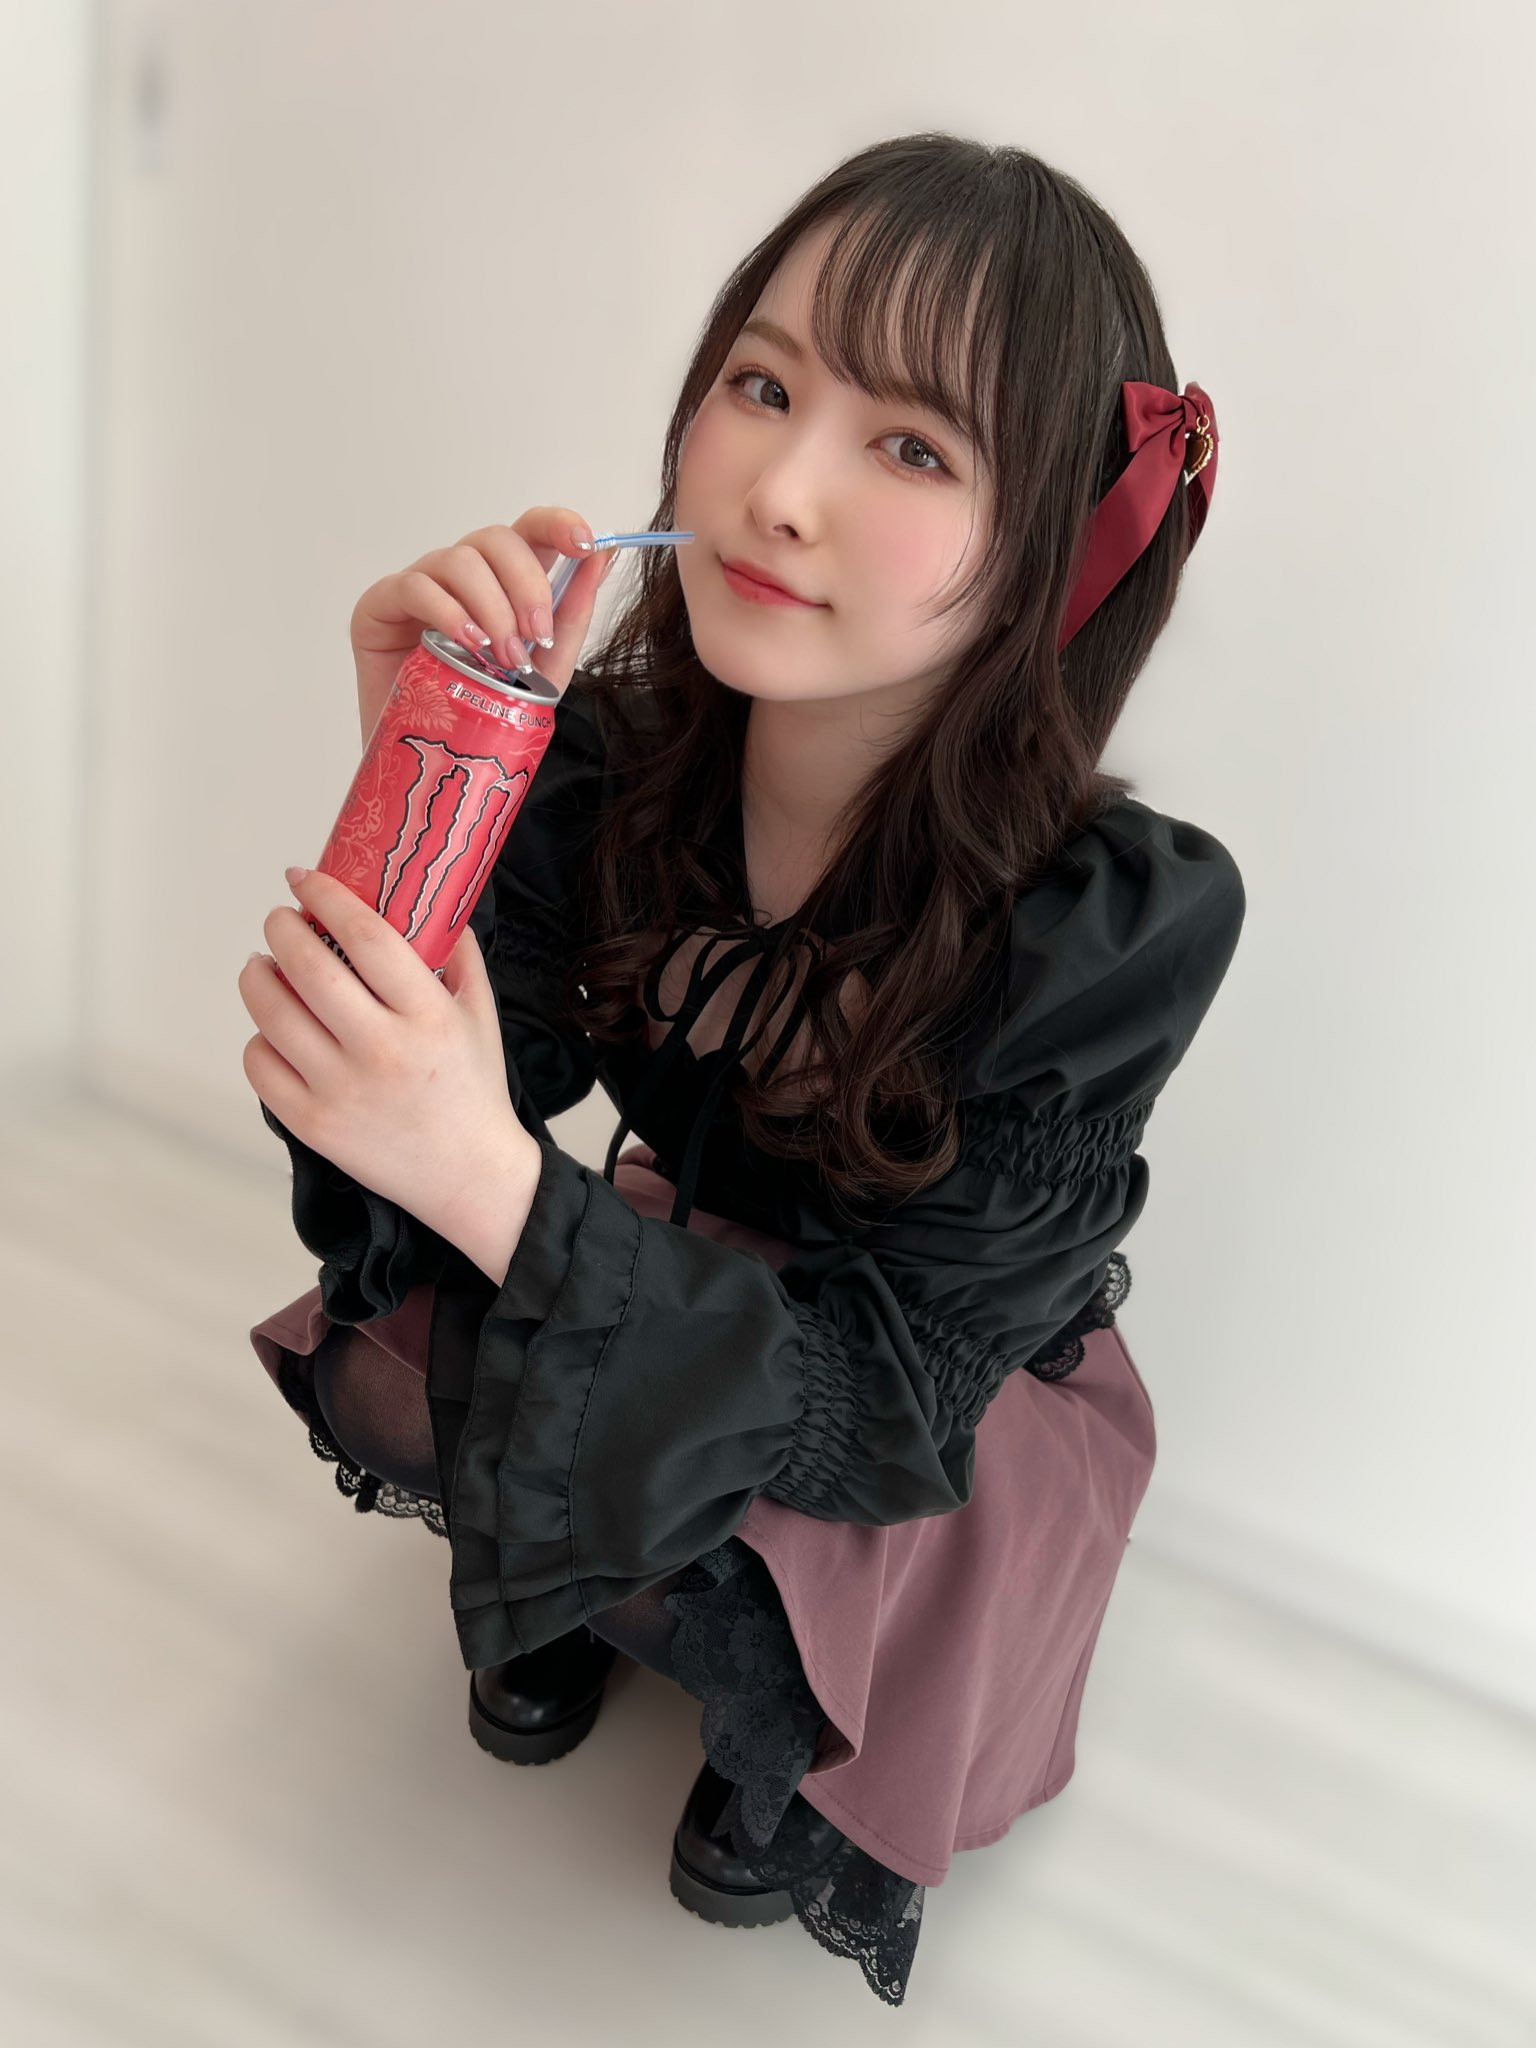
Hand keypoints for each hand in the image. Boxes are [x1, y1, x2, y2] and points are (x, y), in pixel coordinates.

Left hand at [239, 866, 541, 1253]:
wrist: (470, 1176)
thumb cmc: (474, 1091)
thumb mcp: (481, 1016)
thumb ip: (459, 955)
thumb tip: (430, 903)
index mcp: (428, 1015)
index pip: (365, 936)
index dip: (326, 895)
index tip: (305, 878)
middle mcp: (382, 1050)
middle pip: (306, 968)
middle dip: (282, 929)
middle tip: (282, 921)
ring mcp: (342, 1090)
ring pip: (270, 1013)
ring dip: (257, 976)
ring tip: (264, 968)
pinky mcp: (313, 1125)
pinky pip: (260, 1065)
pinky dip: (259, 1039)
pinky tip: (275, 1030)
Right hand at [350, 508, 618, 743]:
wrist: (438, 755)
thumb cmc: (485, 709)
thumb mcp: (543, 668)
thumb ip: (569, 616)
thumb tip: (601, 560)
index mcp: (503, 580)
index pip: (529, 529)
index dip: (557, 524)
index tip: (585, 543)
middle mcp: (462, 573)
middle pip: (496, 539)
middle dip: (526, 585)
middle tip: (536, 637)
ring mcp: (421, 583)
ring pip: (460, 560)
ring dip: (492, 608)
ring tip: (501, 658)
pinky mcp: (381, 604)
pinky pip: (416, 586)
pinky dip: (448, 612)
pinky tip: (467, 644)